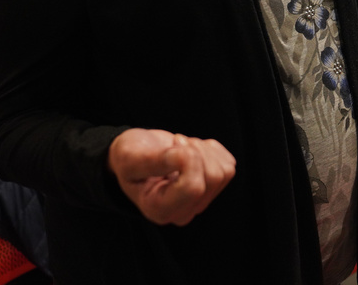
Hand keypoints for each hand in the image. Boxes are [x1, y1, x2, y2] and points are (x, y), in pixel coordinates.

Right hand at [108, 128, 235, 225]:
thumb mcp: (130, 157)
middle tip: (176, 145)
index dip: (188, 158)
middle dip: (197, 151)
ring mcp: (200, 202)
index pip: (194, 187)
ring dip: (204, 150)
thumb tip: (184, 158)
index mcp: (159, 210)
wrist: (136, 153)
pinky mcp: (213, 188)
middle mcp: (183, 212)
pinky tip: (192, 152)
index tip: (172, 146)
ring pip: (224, 171)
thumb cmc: (128, 157)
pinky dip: (213, 151)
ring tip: (181, 149)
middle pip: (213, 177)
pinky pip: (229, 164)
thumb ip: (153, 161)